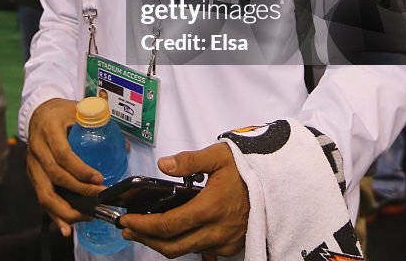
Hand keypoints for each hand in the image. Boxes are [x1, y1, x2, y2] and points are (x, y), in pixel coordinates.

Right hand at [26, 99, 105, 236]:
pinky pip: (42, 198)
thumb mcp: (79, 109)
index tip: (99, 178)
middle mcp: (37, 149)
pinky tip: (66, 228)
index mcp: (49, 130)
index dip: (80, 170)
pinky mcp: (33, 175)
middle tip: (100, 197)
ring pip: (45, 193)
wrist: (38, 112)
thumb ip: (100, 122)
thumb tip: (125, 145)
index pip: (63, 155)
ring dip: (65, 210)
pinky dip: (53, 215)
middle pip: (55, 176)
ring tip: (85, 218)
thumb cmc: (62, 112)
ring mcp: (32, 164)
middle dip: (79, 191)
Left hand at [120, 143, 248, 258]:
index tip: (126, 219)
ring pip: (186, 251)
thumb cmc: (248, 168)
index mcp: (210, 208)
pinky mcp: (231, 246)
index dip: (143, 225)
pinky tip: (173, 232)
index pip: (168, 224)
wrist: (279, 184)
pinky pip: (201, 250)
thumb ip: (189, 161)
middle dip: (146, 239)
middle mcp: (216, 231)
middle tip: (129, 229)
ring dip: (162, 243)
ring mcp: (224, 242)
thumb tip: (163, 164)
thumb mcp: (219, 156)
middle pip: (173, 246)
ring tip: (145, 230)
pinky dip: (182, 244)